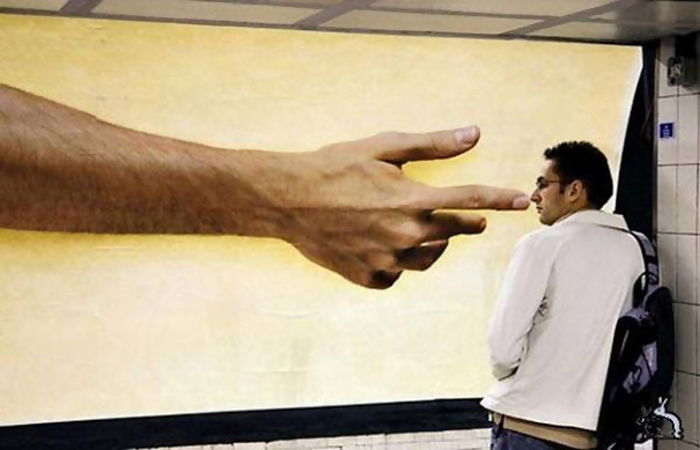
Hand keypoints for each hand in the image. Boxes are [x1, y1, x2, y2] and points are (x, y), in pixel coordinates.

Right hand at [268, 126, 528, 288]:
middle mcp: (405, 235)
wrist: (287, 199)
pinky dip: (398, 263)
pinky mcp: (368, 277)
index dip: (499, 198)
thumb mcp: (383, 147)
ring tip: (426, 232)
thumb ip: (432, 144)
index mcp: (412, 200)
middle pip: (453, 232)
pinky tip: (387, 249)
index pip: (470, 199)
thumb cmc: (334, 166)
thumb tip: (474, 134)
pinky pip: (396, 274)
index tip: (521, 201)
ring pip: (428, 257)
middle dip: (467, 223)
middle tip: (473, 220)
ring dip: (433, 244)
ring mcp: (386, 260)